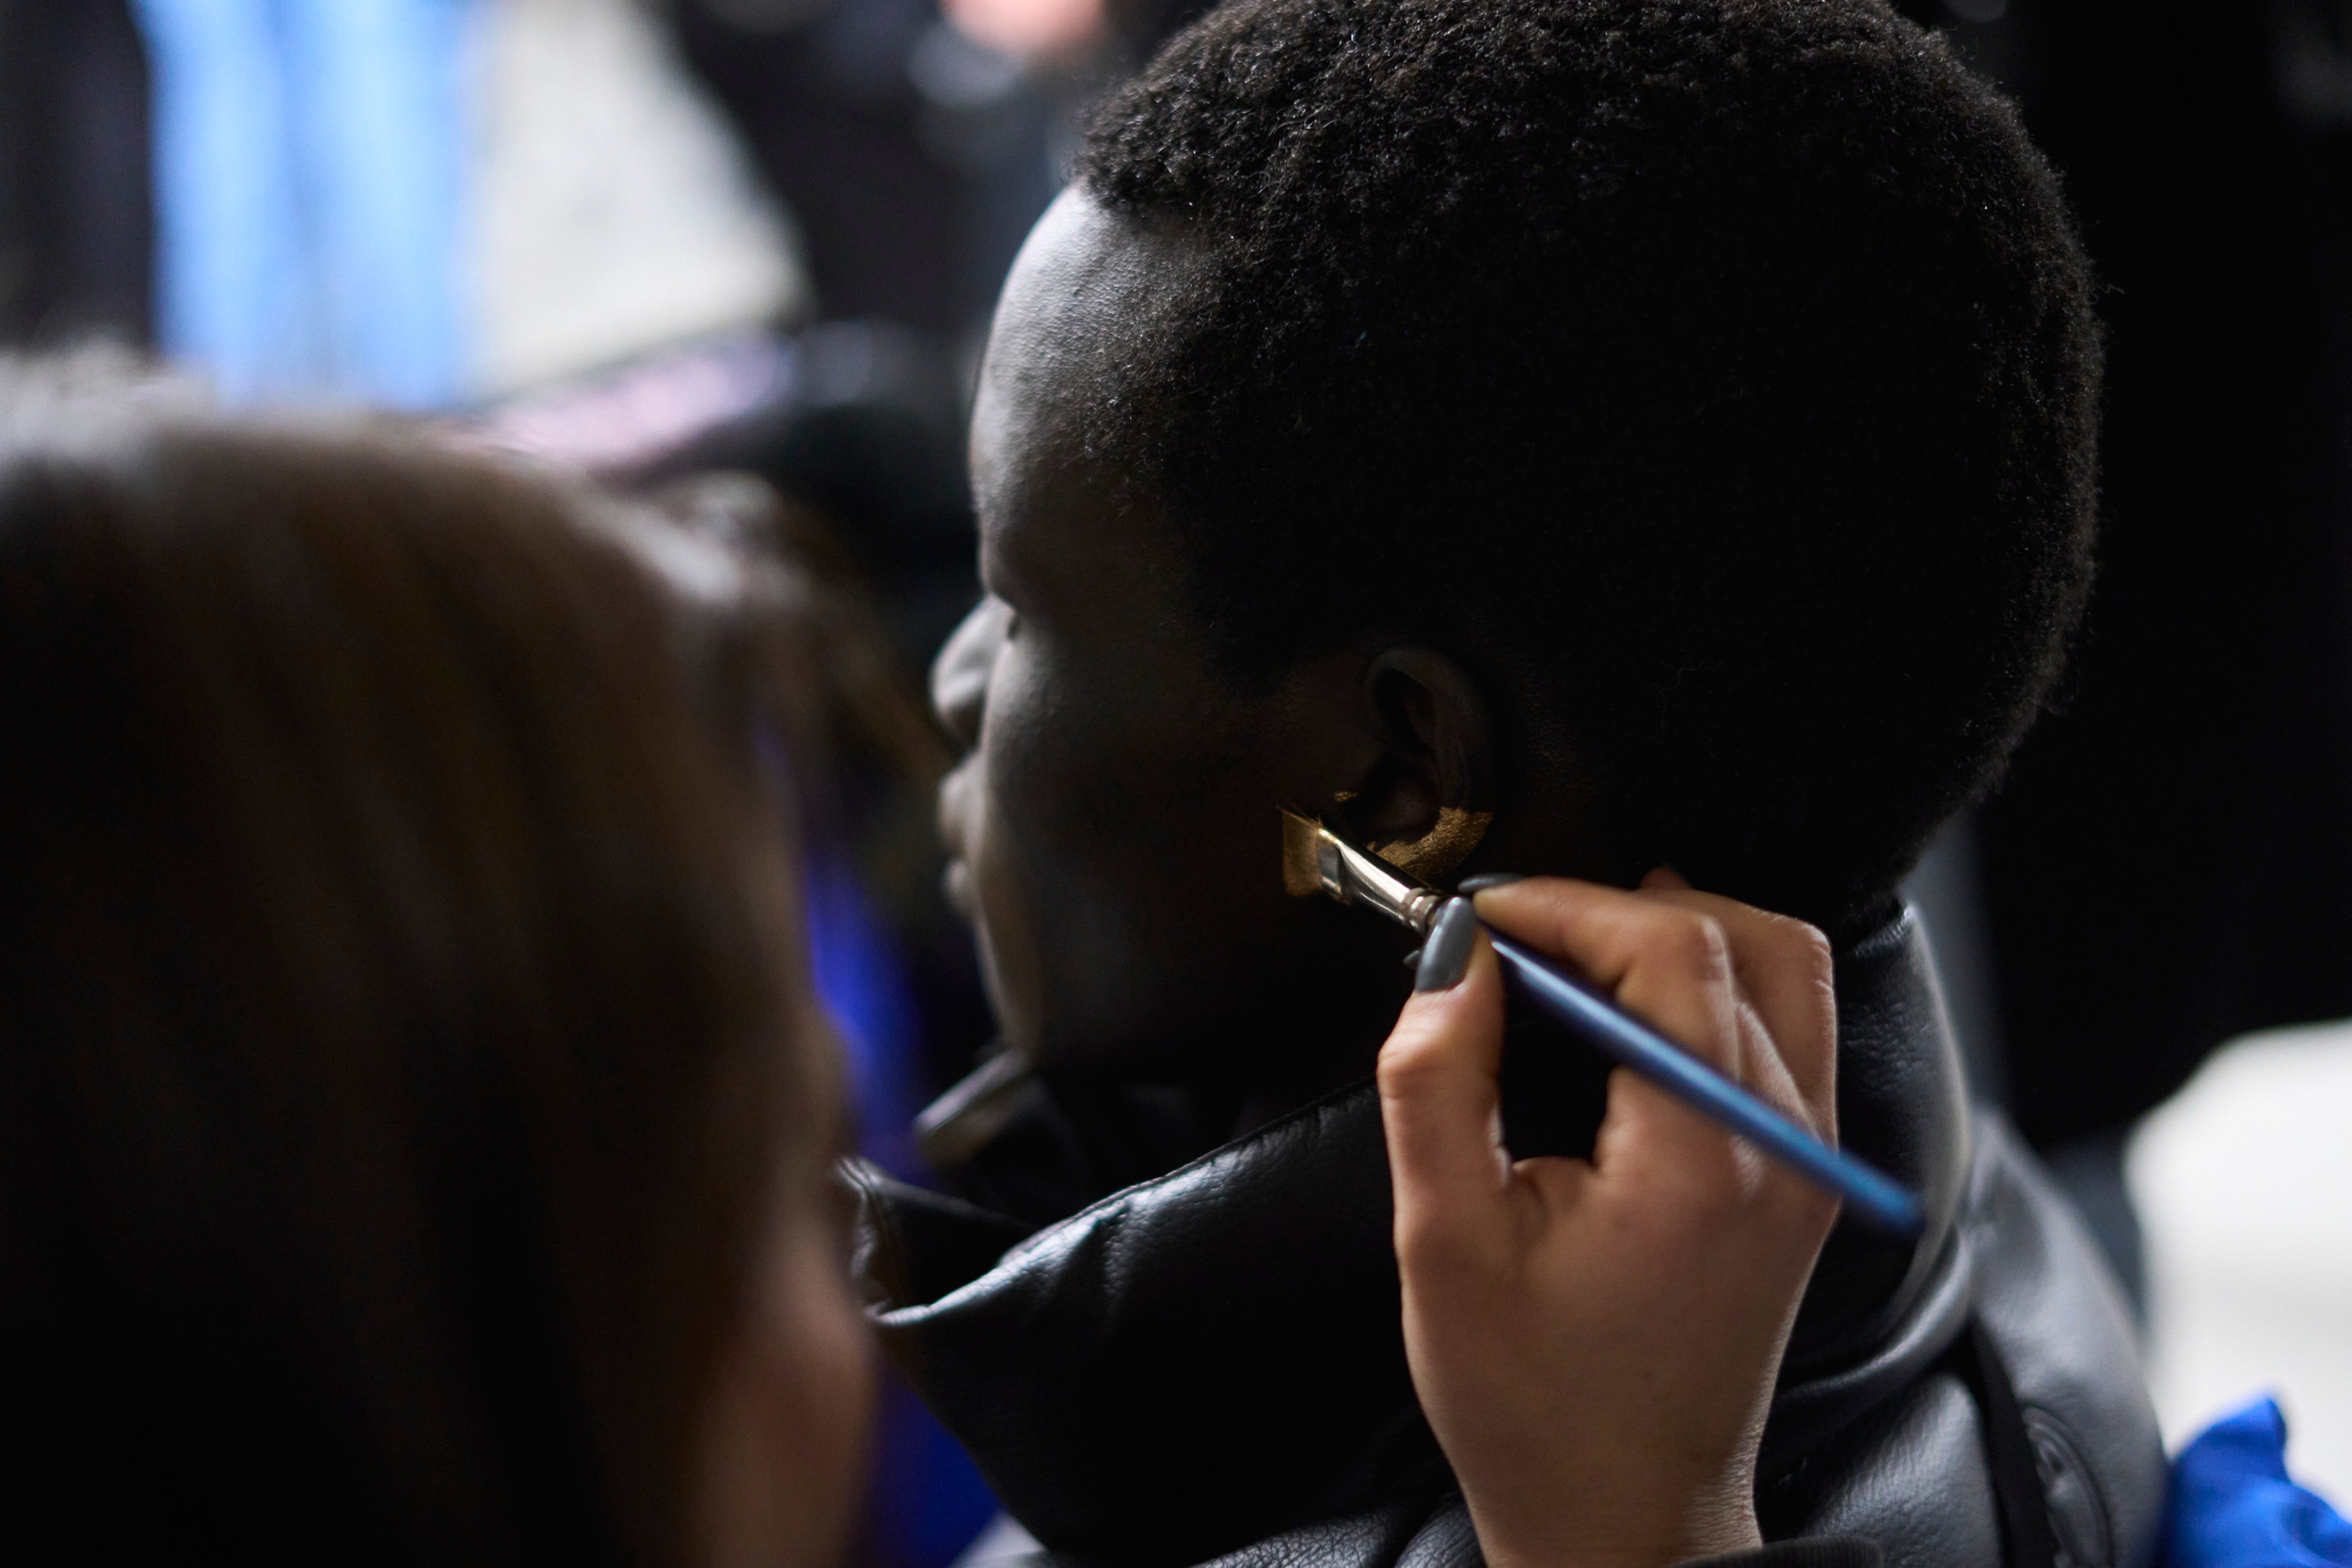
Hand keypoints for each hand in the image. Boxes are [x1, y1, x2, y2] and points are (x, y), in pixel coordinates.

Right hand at [1377, 872, 1841, 1567]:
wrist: (1622, 1517)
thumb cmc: (1533, 1405)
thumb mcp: (1442, 1242)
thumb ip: (1435, 1080)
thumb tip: (1451, 957)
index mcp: (1706, 1160)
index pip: (1670, 948)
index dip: (1562, 904)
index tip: (1479, 919)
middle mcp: (1788, 1149)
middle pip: (1746, 934)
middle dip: (1617, 908)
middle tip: (1518, 937)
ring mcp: (1814, 1162)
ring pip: (1783, 966)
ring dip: (1676, 935)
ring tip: (1569, 965)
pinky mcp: (1807, 1176)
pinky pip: (1786, 1025)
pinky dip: (1710, 985)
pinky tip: (1624, 1017)